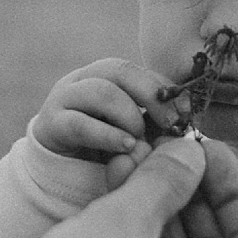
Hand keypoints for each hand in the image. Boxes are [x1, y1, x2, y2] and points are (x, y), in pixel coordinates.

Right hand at [30, 59, 178, 171]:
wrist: (56, 168)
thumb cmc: (102, 148)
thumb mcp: (132, 132)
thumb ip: (153, 125)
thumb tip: (184, 124)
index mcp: (105, 76)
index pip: (138, 69)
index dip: (164, 87)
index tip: (187, 111)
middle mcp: (82, 79)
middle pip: (119, 70)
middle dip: (150, 94)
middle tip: (171, 122)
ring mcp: (63, 99)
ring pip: (100, 91)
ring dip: (128, 115)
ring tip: (140, 139)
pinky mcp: (50, 125)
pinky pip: (80, 123)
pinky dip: (107, 135)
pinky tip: (125, 148)